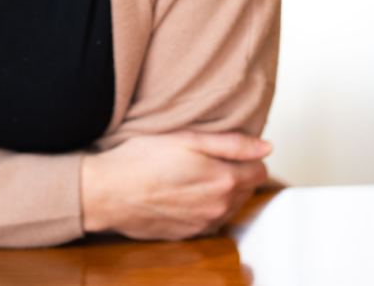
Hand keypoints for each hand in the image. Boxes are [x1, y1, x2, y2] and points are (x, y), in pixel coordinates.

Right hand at [80, 131, 270, 239]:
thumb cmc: (141, 159)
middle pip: (247, 189)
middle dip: (235, 172)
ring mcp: (205, 225)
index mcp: (224, 180)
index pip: (259, 169)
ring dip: (221, 190)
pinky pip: (211, 220)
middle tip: (206, 157)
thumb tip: (266, 147)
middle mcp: (220, 208)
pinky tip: (183, 192)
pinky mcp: (189, 235)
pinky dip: (205, 206)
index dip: (245, 155)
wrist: (108, 192)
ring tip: (193, 173)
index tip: (225, 147)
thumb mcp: (186, 138)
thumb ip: (231, 143)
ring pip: (230, 205)